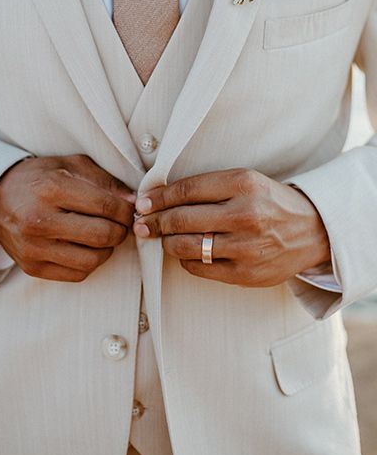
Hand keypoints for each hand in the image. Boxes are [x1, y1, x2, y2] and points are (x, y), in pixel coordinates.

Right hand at [0, 155, 135, 281]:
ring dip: (107, 249)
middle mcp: (40, 220)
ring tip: (103, 235)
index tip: (130, 208)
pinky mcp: (32, 267)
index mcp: (51, 189)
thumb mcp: (70, 165)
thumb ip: (104, 180)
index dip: (126, 209)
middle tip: (120, 223)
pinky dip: (89, 262)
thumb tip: (133, 201)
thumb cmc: (38, 178)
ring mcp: (34, 247)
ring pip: (92, 260)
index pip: (106, 205)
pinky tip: (85, 247)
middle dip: (121, 230)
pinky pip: (77, 274)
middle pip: (102, 235)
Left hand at [132, 168, 329, 286]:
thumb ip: (207, 187)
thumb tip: (158, 197)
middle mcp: (245, 214)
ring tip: (162, 238)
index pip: (186, 190)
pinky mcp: (246, 274)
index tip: (142, 202)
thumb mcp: (245, 181)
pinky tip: (186, 252)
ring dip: (166, 242)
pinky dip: (185, 260)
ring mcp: (246, 247)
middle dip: (154, 222)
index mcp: (243, 184)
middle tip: (141, 224)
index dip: (158, 197)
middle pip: (181, 219)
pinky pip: (198, 268)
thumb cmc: (269, 202)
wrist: (312, 232)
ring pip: (185, 246)